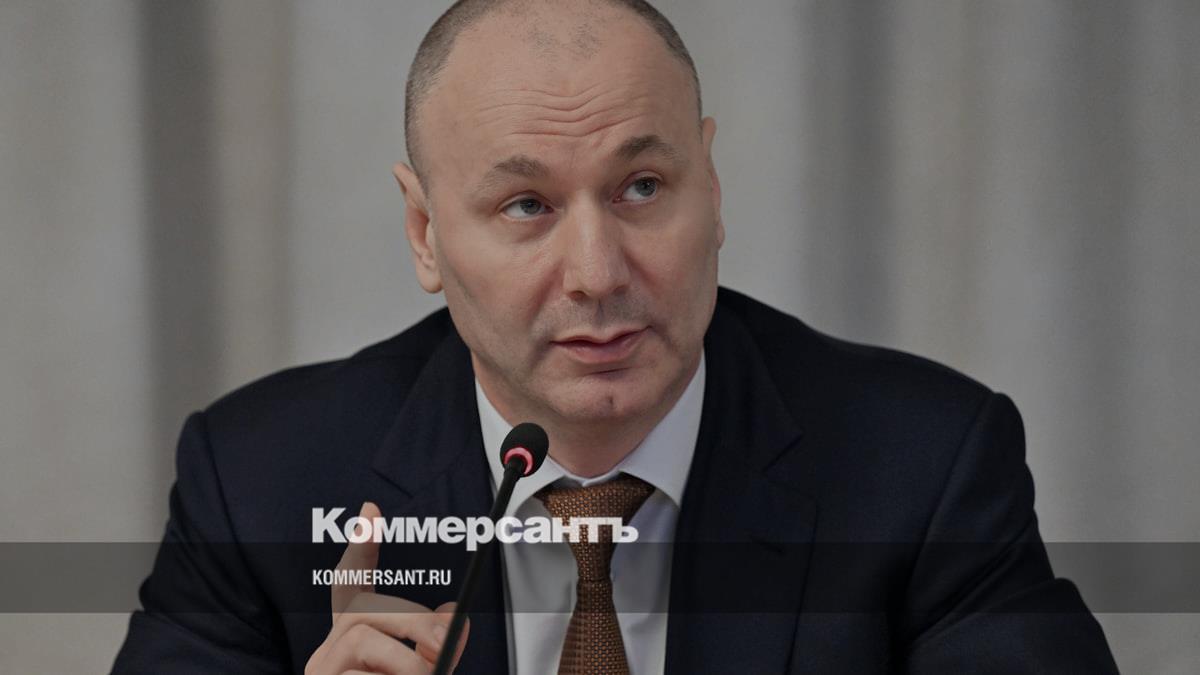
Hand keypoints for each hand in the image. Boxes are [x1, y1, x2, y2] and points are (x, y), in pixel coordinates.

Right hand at [305, 502, 467, 673]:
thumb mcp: (422, 670)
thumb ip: (434, 643)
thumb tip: (453, 614)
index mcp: (353, 642)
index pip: (349, 587)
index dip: (360, 548)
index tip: (372, 510)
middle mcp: (329, 650)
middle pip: (363, 606)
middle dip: (413, 620)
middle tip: (443, 646)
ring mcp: (322, 668)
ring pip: (361, 638)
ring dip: (407, 661)